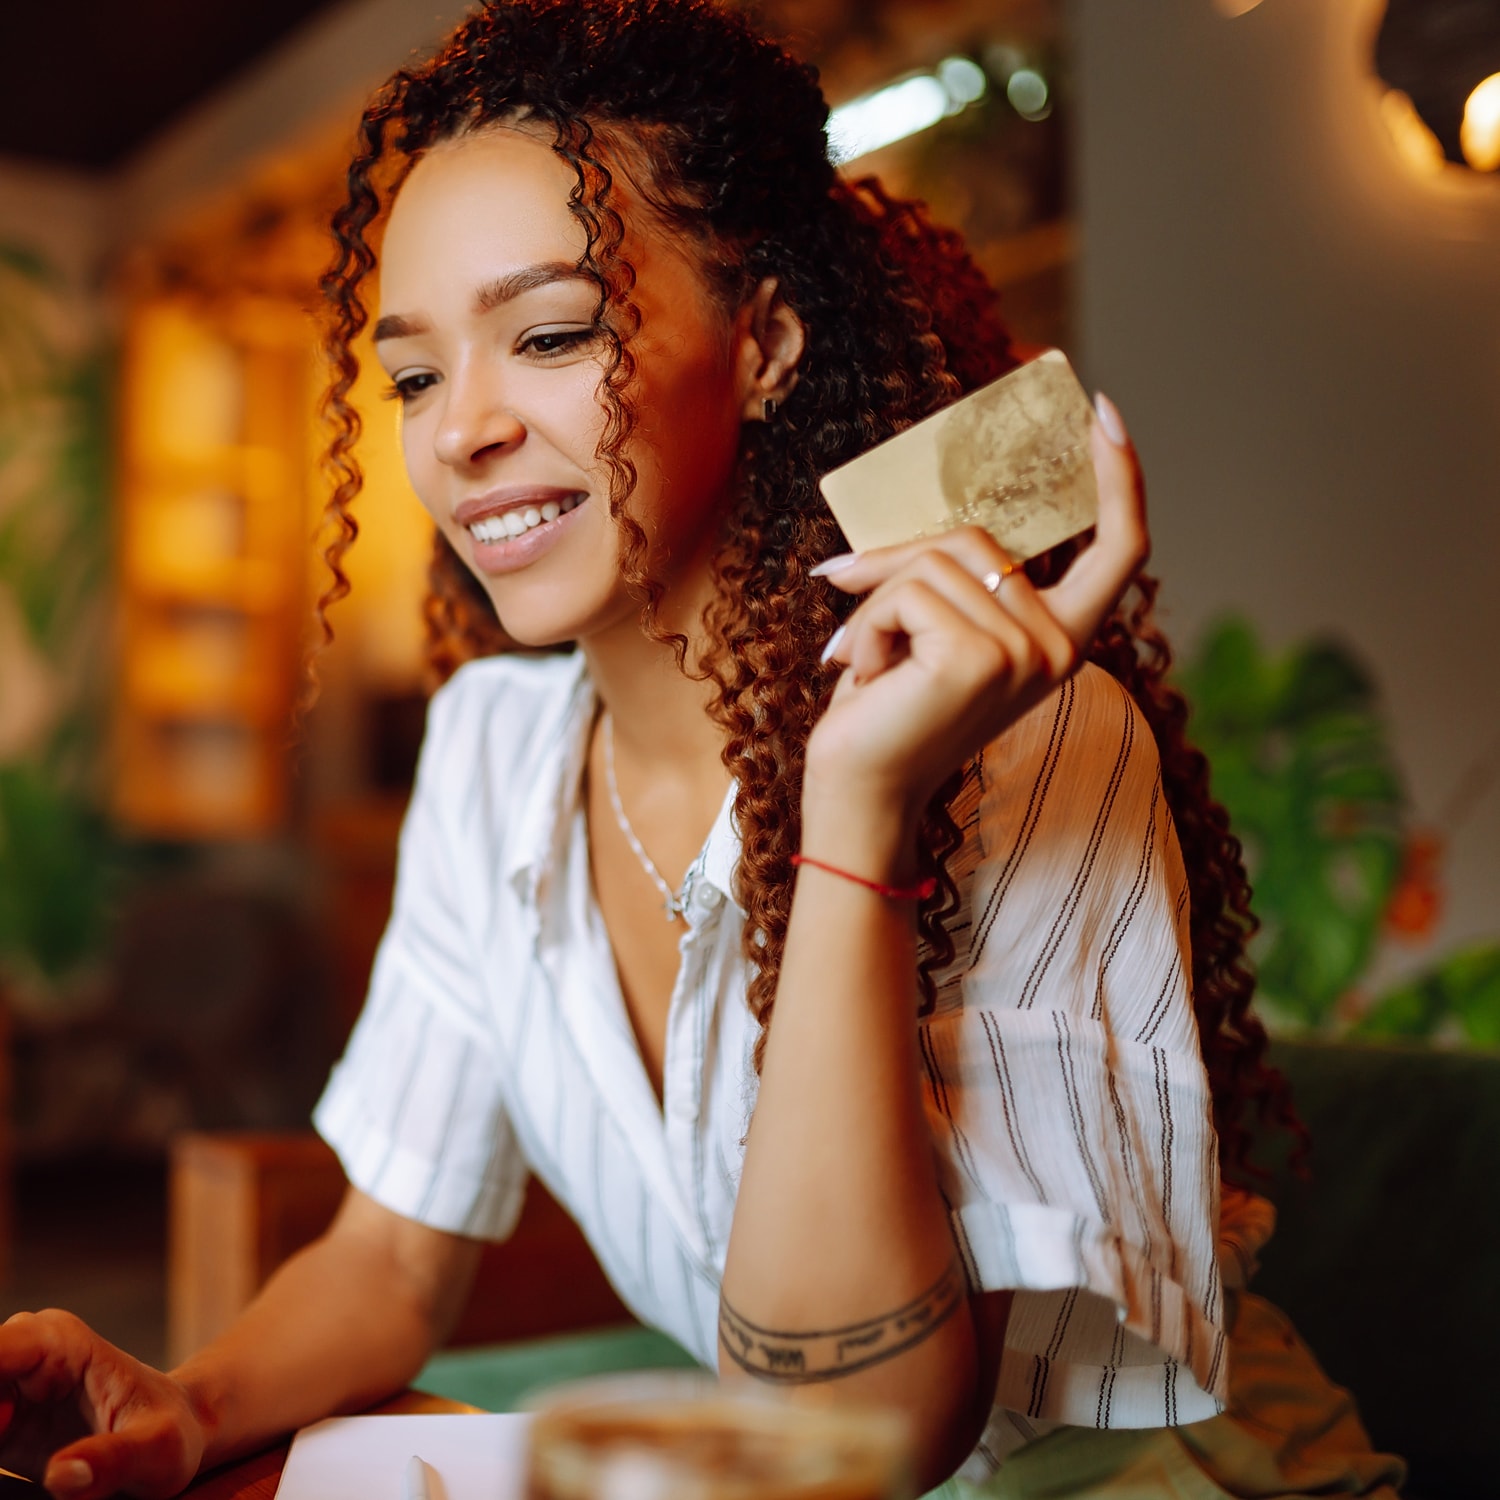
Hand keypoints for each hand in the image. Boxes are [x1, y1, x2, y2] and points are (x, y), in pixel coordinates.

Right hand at [0, 1310, 204, 1499]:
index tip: (2, 1425)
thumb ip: (115, 1459)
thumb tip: (63, 1475)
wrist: (176, 1436)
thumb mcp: (158, 1448)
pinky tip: (6, 1475)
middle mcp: (27, 1357)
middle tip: (8, 1445)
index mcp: (60, 1343)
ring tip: (15, 1455)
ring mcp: (8, 1389)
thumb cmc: (171, 1433)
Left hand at [806, 395, 1147, 829]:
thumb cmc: (887, 713)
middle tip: (844, 586)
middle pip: (981, 539)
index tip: (1104, 410)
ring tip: (867, 662)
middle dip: (899, 558)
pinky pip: (908, 590)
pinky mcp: (983, 656)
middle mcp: (1059, 648)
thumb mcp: (932, 630)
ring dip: (876, 603)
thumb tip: (911, 528)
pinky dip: (865, 624)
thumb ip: (955, 579)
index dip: (1121, 478)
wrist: (860, 793)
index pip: (1120, 552)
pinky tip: (864, 674)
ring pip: (936, 560)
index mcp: (1061, 639)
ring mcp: (1028, 652)